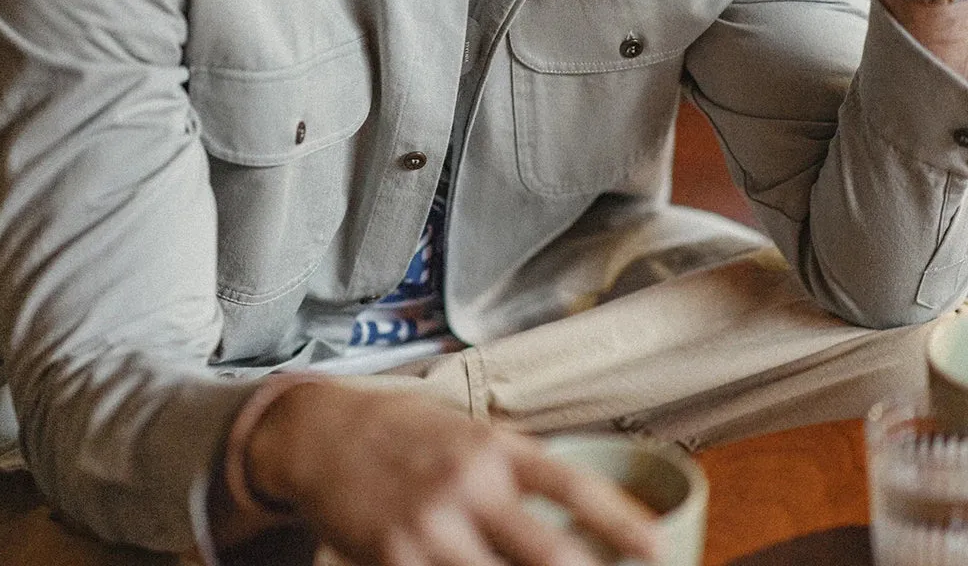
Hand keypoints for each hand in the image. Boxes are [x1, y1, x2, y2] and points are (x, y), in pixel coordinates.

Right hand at [243, 378, 659, 565]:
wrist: (325, 431)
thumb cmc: (407, 431)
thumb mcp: (468, 430)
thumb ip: (515, 469)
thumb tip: (575, 516)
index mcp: (494, 447)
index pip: (571, 485)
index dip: (620, 522)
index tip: (657, 550)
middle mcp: (468, 483)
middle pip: (548, 554)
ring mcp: (430, 526)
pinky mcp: (394, 558)